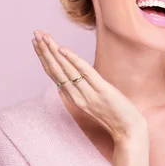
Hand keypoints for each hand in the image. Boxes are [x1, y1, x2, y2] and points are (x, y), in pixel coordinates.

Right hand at [32, 30, 146, 142]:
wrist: (129, 131)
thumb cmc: (115, 116)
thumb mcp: (94, 102)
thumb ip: (82, 90)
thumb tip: (73, 77)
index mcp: (74, 98)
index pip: (54, 75)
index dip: (44, 58)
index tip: (36, 43)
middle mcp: (77, 96)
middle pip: (56, 70)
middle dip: (44, 51)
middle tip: (35, 34)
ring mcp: (88, 94)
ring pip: (66, 70)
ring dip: (53, 52)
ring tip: (44, 37)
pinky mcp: (102, 91)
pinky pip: (85, 73)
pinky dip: (73, 60)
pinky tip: (63, 49)